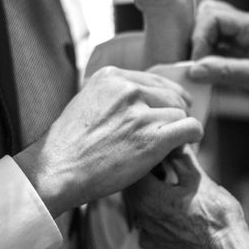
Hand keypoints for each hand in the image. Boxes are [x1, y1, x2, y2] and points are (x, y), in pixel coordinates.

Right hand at [14, 66, 203, 215]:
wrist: (56, 172)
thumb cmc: (69, 145)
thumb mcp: (87, 101)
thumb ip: (115, 95)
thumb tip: (144, 95)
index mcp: (111, 76)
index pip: (154, 80)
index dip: (165, 97)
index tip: (168, 109)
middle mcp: (127, 89)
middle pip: (172, 95)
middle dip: (174, 113)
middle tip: (169, 132)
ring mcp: (140, 113)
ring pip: (181, 113)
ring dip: (178, 129)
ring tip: (167, 145)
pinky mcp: (152, 138)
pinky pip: (191, 128)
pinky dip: (192, 136)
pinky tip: (184, 145)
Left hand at [124, 147, 247, 248]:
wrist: (226, 243)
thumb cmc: (215, 210)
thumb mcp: (197, 176)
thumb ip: (179, 156)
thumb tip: (172, 139)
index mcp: (147, 194)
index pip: (135, 167)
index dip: (147, 155)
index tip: (160, 150)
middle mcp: (140, 213)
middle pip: (132, 185)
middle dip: (146, 172)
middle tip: (165, 163)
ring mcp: (146, 230)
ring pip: (138, 202)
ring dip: (149, 190)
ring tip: (169, 182)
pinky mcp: (155, 241)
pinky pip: (145, 222)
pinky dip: (153, 213)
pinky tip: (169, 207)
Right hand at [188, 0, 248, 116]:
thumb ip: (228, 72)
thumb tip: (195, 69)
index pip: (215, 16)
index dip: (200, 37)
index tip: (196, 62)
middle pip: (211, 16)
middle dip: (197, 37)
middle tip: (194, 63)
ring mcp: (248, 40)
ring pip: (213, 32)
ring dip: (201, 48)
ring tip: (198, 70)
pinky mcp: (245, 54)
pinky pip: (219, 48)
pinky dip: (208, 59)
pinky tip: (206, 75)